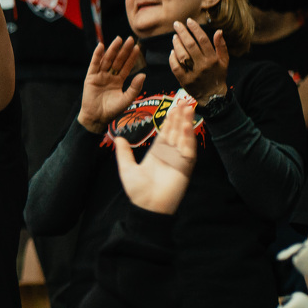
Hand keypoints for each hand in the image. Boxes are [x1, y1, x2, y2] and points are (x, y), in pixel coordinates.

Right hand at [77, 37, 145, 132]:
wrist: (97, 118)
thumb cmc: (112, 111)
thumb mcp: (126, 99)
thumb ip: (135, 87)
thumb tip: (144, 74)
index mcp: (118, 81)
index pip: (127, 66)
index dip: (132, 57)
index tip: (137, 47)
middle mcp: (109, 76)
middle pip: (118, 60)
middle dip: (124, 50)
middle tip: (130, 39)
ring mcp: (100, 76)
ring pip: (107, 60)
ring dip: (112, 49)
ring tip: (118, 39)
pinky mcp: (90, 77)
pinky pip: (94, 64)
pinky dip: (97, 55)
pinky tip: (101, 46)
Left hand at [114, 93, 197, 213]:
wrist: (147, 206)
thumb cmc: (137, 190)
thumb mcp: (126, 168)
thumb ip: (124, 152)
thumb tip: (118, 138)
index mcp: (157, 153)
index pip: (165, 132)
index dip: (169, 120)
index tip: (172, 107)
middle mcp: (169, 154)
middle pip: (176, 132)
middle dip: (180, 117)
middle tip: (183, 101)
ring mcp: (178, 160)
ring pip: (183, 137)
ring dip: (186, 123)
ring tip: (187, 108)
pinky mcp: (185, 167)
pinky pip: (188, 150)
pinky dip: (188, 138)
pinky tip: (187, 126)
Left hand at [170, 19, 227, 99]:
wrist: (212, 95)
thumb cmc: (218, 75)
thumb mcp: (224, 61)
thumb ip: (221, 46)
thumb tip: (219, 31)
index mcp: (213, 59)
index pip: (203, 40)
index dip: (195, 29)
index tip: (189, 20)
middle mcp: (203, 65)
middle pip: (191, 45)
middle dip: (182, 32)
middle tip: (176, 24)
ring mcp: (193, 73)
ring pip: (182, 55)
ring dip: (177, 44)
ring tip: (174, 36)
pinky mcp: (184, 80)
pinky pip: (176, 67)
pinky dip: (172, 59)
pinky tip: (172, 52)